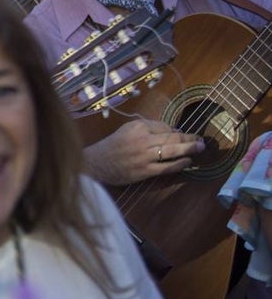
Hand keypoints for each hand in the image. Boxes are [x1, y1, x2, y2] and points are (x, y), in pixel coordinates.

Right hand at [84, 118, 204, 185]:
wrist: (97, 163)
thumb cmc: (114, 145)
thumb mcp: (128, 130)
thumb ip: (148, 129)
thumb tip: (172, 131)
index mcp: (138, 127)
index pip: (163, 127)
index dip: (176, 131)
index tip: (184, 134)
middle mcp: (142, 140)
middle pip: (171, 138)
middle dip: (189, 138)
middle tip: (202, 140)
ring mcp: (144, 156)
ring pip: (171, 151)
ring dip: (188, 149)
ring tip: (200, 148)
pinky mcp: (144, 171)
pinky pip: (167, 167)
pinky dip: (179, 164)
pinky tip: (187, 162)